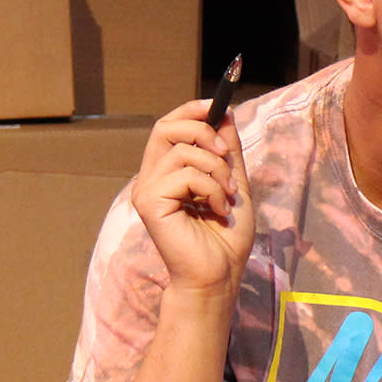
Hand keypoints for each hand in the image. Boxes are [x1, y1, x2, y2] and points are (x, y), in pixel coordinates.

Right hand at [132, 99, 255, 295]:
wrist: (218, 276)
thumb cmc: (225, 240)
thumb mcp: (234, 185)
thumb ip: (227, 153)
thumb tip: (225, 114)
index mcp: (166, 174)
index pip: (169, 127)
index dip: (191, 111)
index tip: (217, 106)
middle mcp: (150, 179)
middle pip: (165, 127)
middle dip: (203, 131)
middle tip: (225, 154)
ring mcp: (147, 191)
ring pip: (183, 151)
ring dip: (216, 170)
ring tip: (227, 196)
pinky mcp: (150, 203)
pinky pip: (185, 174)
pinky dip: (211, 189)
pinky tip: (217, 210)